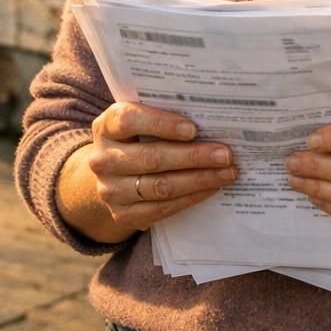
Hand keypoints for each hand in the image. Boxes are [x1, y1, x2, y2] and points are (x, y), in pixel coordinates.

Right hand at [84, 102, 237, 231]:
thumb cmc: (136, 139)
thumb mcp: (139, 121)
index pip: (129, 120)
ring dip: (200, 179)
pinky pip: (162, 209)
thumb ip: (163, 115)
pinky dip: (191, 198)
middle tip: (226, 155)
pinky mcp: (123, 215)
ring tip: (227, 173)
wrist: (112, 175)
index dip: (161, 124)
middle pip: (152, 158)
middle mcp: (103, 159)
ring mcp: (110, 190)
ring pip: (161, 186)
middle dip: (194, 156)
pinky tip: (211, 188)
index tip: (193, 129)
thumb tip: (210, 119)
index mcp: (106, 127)